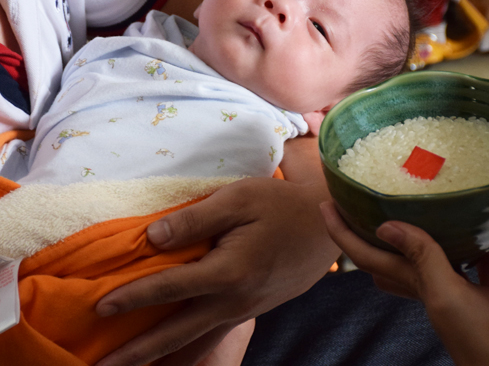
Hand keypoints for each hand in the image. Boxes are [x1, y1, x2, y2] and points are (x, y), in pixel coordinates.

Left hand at [95, 176, 338, 365]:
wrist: (326, 227)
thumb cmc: (282, 205)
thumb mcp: (239, 199)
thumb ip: (195, 219)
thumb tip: (152, 238)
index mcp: (229, 272)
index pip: (170, 288)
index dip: (132, 297)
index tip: (101, 309)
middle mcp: (235, 300)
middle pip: (179, 333)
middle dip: (140, 353)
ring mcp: (247, 309)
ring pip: (198, 341)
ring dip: (165, 357)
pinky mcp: (255, 309)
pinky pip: (216, 333)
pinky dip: (192, 346)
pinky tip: (179, 346)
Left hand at [320, 201, 488, 365]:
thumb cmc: (477, 337)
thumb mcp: (445, 293)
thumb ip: (421, 258)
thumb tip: (386, 225)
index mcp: (410, 279)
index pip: (362, 253)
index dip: (340, 230)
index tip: (325, 203)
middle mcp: (424, 280)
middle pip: (384, 252)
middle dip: (365, 227)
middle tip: (360, 198)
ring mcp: (452, 286)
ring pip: (423, 255)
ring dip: (410, 233)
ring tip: (410, 204)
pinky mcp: (483, 289)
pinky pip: (471, 259)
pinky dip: (470, 242)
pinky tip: (477, 226)